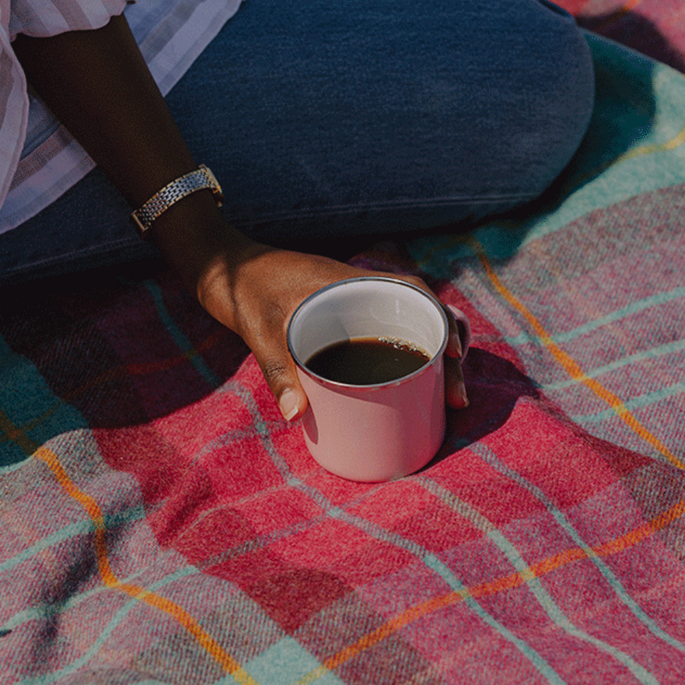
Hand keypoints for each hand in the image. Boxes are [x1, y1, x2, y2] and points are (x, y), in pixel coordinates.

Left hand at [180, 220, 468, 420]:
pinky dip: (412, 357)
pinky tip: (420, 389)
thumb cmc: (245, 289)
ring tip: (450, 397)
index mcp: (353, 282)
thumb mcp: (260, 331)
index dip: (443, 321)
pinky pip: (392, 334)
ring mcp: (360, 306)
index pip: (416, 293)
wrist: (226, 268)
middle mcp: (365, 291)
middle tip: (457, 395)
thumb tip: (295, 416)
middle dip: (451, 352)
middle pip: (427, 315)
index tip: (453, 354)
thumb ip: (277, 370)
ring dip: (436, 357)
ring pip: (416, 326)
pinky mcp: (350, 321)